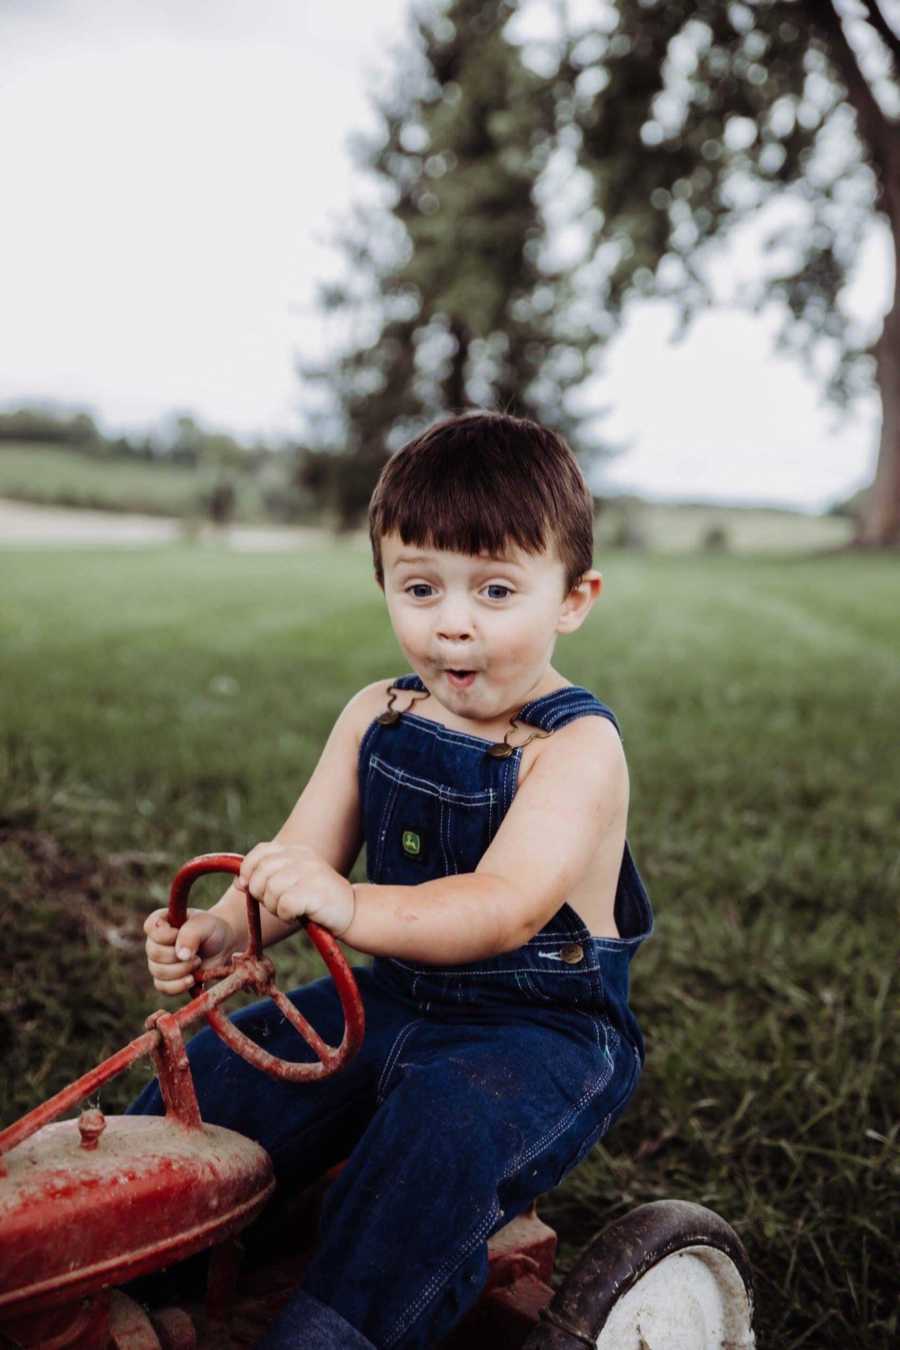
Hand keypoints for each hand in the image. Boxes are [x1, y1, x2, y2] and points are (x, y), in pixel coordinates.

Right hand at [144, 907, 236, 995]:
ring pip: (158, 972)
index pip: (150, 926)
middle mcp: (156, 941)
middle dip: (177, 956)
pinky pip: (163, 987)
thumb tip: (181, 955)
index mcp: (163, 921)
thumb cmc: (211, 930)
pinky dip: (178, 986)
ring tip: (198, 963)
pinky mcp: (166, 979)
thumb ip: (191, 935)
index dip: (164, 934)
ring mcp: (159, 961)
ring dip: (181, 971)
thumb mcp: (205, 925)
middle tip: (197, 954)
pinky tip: (192, 979)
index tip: (179, 935)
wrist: (222, 946)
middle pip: (154, 953)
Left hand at [235, 841, 355, 936]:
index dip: (248, 870)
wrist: (353, 912)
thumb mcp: (292, 882)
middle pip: (261, 873)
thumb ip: (267, 878)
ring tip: (291, 910)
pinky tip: (299, 915)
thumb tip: (239, 882)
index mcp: (297, 850)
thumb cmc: (317, 900)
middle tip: (276, 904)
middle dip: (261, 894)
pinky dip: (287, 915)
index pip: (260, 852)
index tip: (248, 887)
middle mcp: (303, 856)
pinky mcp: (315, 891)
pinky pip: (283, 905)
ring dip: (275, 908)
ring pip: (270, 891)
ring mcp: (310, 872)